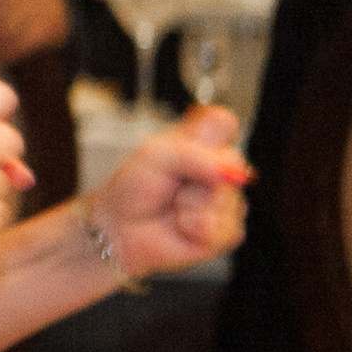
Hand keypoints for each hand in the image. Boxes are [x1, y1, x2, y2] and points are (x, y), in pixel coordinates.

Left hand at [91, 105, 249, 277]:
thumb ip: (194, 155)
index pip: (223, 122)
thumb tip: (231, 171)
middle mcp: (217, 169)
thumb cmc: (132, 190)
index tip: (190, 146)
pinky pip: (227, 228)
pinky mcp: (226, 230)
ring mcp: (224, 199)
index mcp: (200, 143)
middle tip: (170, 184)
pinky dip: (197, 229)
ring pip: (229, 197)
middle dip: (195, 176)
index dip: (213, 134)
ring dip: (192, 205)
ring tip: (174, 207)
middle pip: (231, 161)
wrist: (120, 228)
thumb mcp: (154, 157)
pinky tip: (182, 226)